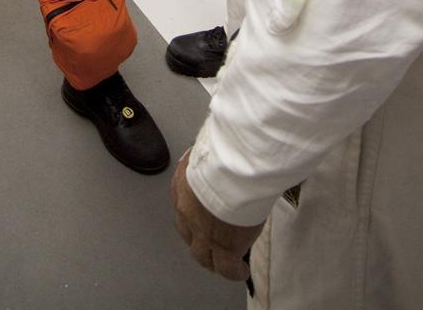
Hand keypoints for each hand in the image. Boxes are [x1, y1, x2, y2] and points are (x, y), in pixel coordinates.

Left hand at [172, 149, 264, 282]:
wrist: (232, 168)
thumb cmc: (224, 151)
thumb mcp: (209, 151)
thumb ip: (209, 161)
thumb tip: (220, 157)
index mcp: (181, 184)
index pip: (183, 205)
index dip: (193, 214)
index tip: (204, 215)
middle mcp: (186, 211)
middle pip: (188, 234)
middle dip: (198, 240)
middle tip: (211, 243)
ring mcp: (202, 232)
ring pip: (203, 256)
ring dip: (213, 260)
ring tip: (225, 263)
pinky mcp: (222, 247)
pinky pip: (226, 267)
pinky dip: (233, 271)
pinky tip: (241, 271)